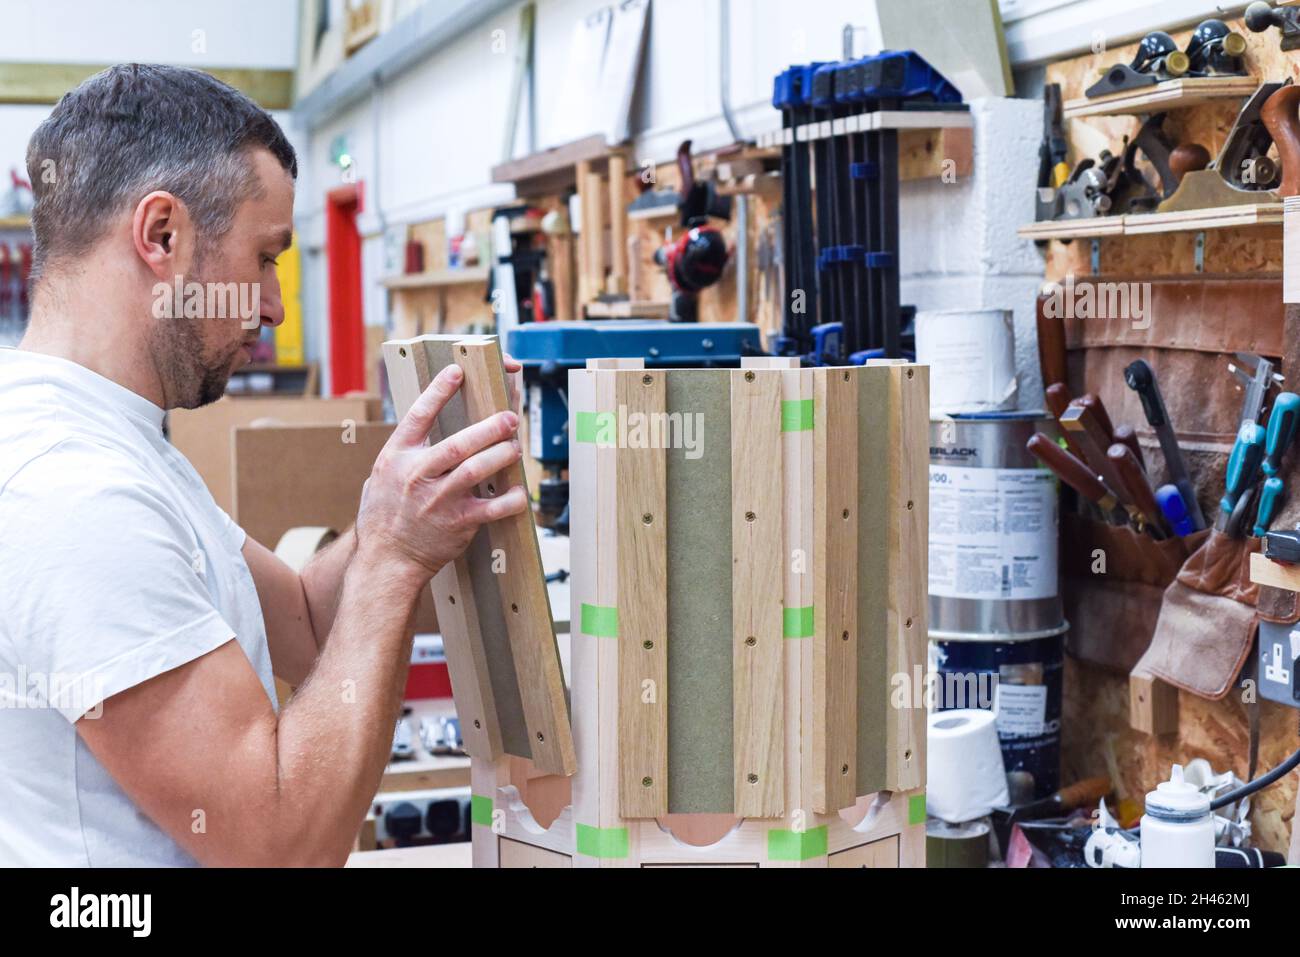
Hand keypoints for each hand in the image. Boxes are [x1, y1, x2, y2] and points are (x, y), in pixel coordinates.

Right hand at [357, 364, 527, 583]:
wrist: (386, 559)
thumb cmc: (385, 514)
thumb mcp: (380, 476)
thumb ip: (403, 452)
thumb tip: (424, 423)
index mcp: (396, 457)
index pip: (418, 416)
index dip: (438, 391)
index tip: (457, 371)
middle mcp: (416, 475)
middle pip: (458, 444)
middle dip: (488, 428)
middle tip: (509, 417)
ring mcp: (438, 500)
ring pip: (476, 471)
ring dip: (501, 455)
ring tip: (515, 447)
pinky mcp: (458, 523)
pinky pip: (492, 509)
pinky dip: (510, 500)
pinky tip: (519, 492)